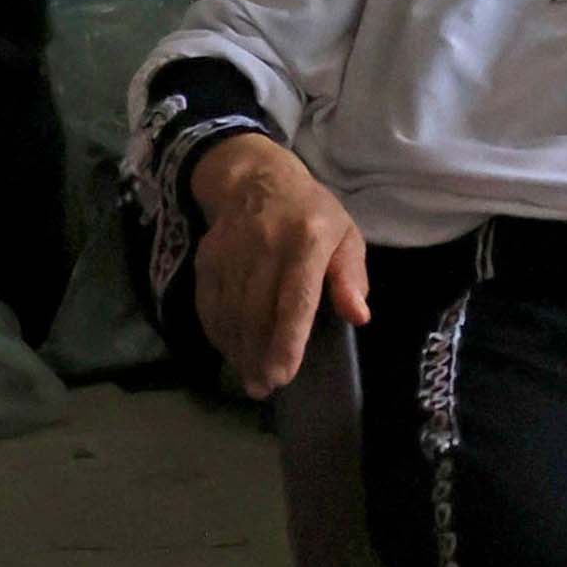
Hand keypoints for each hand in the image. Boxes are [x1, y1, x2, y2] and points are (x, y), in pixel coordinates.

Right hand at [189, 135, 371, 396]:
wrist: (256, 178)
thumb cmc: (312, 214)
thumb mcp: (345, 236)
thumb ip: (351, 277)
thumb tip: (359, 316)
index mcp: (308, 241)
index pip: (295, 300)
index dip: (287, 342)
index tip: (282, 375)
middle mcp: (266, 246)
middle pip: (258, 314)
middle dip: (259, 357)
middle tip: (264, 387)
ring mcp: (232, 251)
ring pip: (231, 313)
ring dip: (238, 351)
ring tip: (249, 377)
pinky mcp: (208, 257)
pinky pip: (209, 304)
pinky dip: (218, 332)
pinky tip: (230, 350)